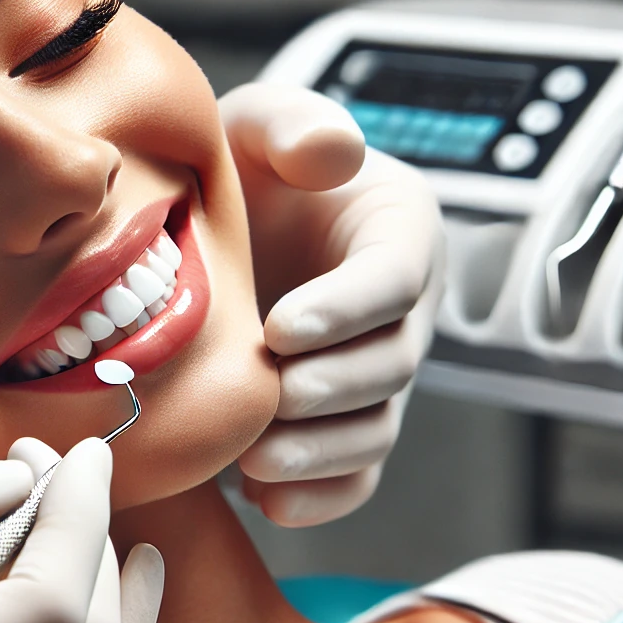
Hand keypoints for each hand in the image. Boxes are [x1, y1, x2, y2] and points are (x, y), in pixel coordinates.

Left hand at [222, 83, 445, 526]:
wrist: (220, 228)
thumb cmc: (247, 168)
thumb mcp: (259, 123)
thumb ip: (294, 123)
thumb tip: (332, 153)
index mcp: (397, 231)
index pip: (394, 276)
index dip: (346, 309)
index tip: (280, 329)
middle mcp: (402, 311)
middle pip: (392, 364)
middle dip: (332, 388)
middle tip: (272, 394)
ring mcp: (374, 374)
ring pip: (375, 430)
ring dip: (322, 453)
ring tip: (256, 461)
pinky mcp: (342, 423)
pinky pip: (354, 476)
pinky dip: (319, 498)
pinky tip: (262, 500)